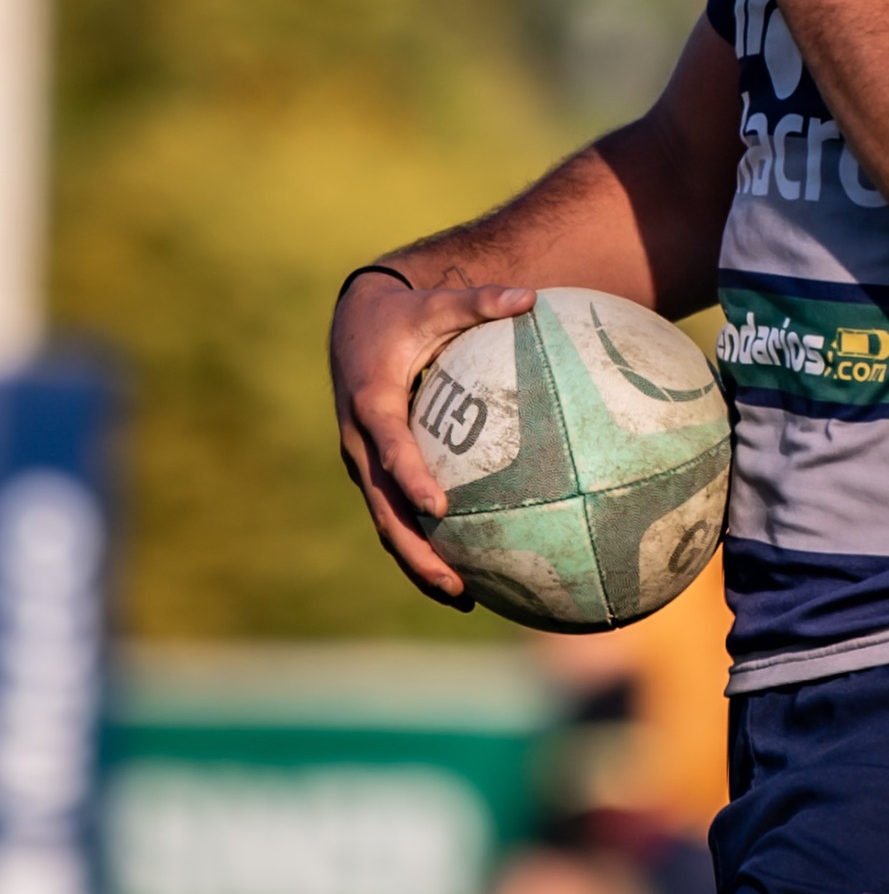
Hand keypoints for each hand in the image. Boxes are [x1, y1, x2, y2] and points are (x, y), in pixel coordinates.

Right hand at [331, 274, 534, 605]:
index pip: (391, 448)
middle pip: (383, 507)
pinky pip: (394, 514)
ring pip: (385, 522)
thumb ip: (480, 302)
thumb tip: (530, 298)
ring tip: (462, 596)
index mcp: (373, 403)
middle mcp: (360, 442)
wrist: (353, 325)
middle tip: (454, 580)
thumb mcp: (437, 304)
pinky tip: (463, 571)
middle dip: (414, 549)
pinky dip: (420, 545)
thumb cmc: (405, 314)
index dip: (412, 479)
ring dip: (416, 561)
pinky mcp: (374, 471)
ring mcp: (364, 462)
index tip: (441, 507)